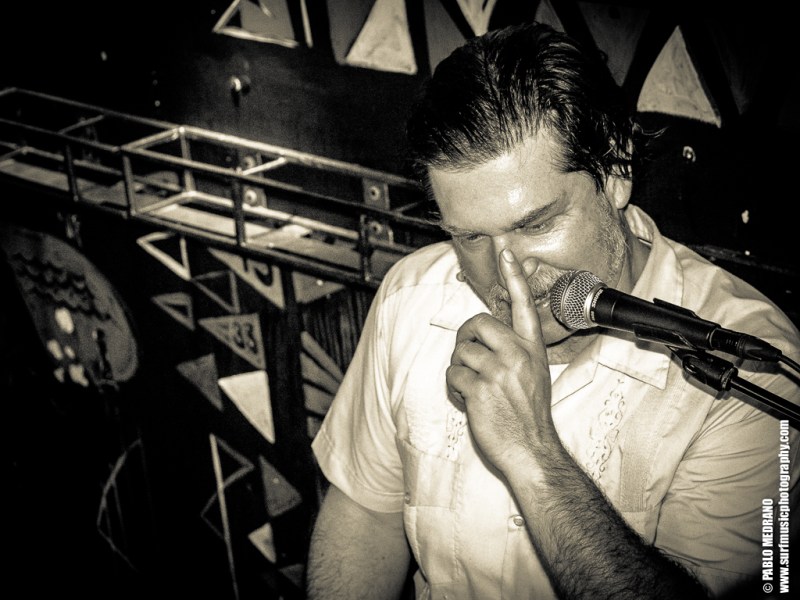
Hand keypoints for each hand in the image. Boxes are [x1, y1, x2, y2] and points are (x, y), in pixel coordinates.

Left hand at [447, 249, 555, 472]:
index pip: (523, 305)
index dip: (513, 277)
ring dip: (459, 371)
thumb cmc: (529, 415)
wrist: (531, 449)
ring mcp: (499, 371)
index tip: (505, 252)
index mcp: (532, 349)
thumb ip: (515, 352)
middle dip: (464, 338)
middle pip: (477, 323)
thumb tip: (485, 338)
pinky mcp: (480, 389)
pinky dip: (454, 389)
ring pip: (460, 353)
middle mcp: (517, 355)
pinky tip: (468, 401)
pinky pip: (453, 375)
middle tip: (467, 357)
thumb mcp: (533, 375)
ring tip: (473, 388)